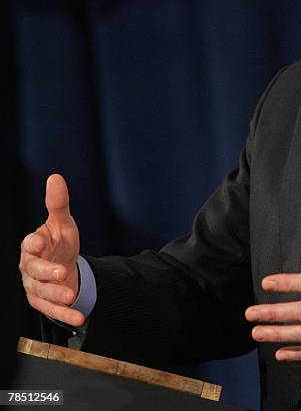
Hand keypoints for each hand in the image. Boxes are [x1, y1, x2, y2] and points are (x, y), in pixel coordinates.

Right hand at [19, 174, 83, 326]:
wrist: (64, 264)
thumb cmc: (59, 242)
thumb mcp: (62, 222)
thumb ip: (58, 204)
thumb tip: (56, 178)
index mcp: (33, 246)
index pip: (29, 245)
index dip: (34, 244)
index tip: (41, 241)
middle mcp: (30, 267)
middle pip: (33, 271)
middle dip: (46, 272)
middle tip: (60, 273)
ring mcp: (35, 286)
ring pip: (41, 292)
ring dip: (56, 296)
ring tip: (71, 296)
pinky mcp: (43, 302)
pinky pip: (52, 310)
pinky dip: (65, 314)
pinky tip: (78, 316)